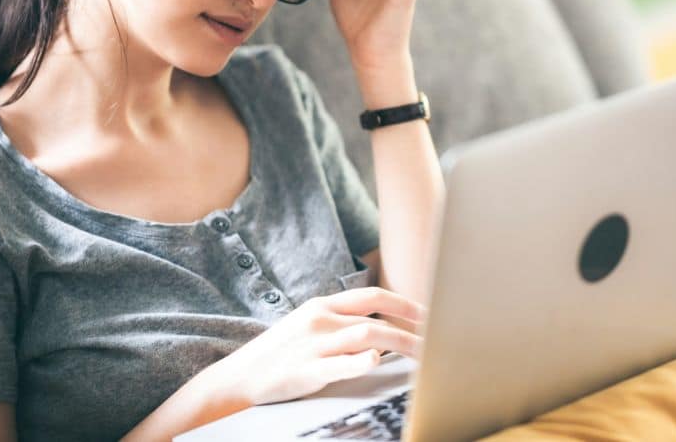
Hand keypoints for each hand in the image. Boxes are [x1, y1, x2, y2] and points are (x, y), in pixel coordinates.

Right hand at [212, 287, 426, 405]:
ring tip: (424, 355)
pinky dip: (362, 361)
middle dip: (413, 327)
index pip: (373, 296)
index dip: (405, 304)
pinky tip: (378, 362)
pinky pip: (341, 363)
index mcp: (322, 307)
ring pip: (368, 336)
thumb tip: (380, 329)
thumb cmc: (279, 355)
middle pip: (377, 317)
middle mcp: (320, 320)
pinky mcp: (306, 371)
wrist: (238, 378)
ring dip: (402, 344)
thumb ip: (340, 323)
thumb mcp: (308, 327)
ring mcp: (313, 345)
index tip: (429, 314)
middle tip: (437, 339)